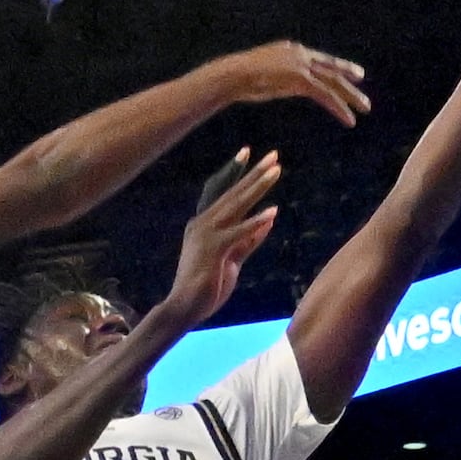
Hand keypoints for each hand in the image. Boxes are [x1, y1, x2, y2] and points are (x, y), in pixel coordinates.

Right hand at [162, 151, 283, 324]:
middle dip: (254, 173)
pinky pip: (238, 232)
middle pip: (233, 192)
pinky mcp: (212, 249)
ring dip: (257, 187)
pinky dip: (255, 222)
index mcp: (204, 224)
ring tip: (276, 171)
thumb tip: (269, 220)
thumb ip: (249, 240)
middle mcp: (202, 223)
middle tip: (273, 155)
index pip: (223, 192)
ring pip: (236, 205)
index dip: (236, 171)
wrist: (184, 308)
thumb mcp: (232, 260)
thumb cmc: (206, 287)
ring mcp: (206, 234)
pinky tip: (273, 212)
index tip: (248, 152)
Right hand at [209, 40, 370, 128]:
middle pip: (330, 66)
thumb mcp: (263, 73)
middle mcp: (300, 54)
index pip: (320, 58)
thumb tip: (277, 82)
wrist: (233, 75)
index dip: (337, 65)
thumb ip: (277, 75)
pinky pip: (326, 95)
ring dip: (351, 96)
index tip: (350, 71)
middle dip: (348, 75)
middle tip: (362, 82)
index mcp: (291, 49)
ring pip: (333, 81)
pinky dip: (339, 108)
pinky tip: (350, 120)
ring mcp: (301, 65)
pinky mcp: (301, 80)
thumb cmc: (240, 78)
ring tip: (365, 108)